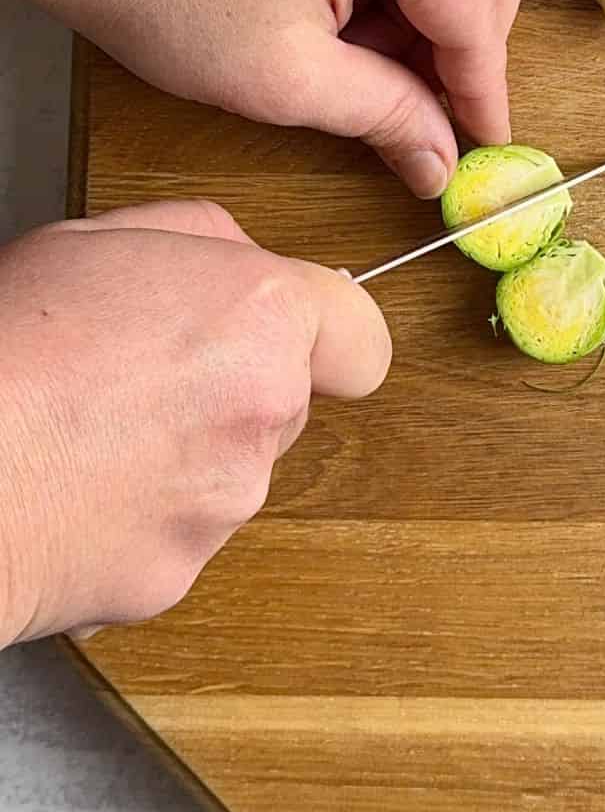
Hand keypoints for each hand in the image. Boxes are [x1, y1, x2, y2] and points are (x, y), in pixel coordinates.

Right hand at [0, 201, 390, 645]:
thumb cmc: (7, 345)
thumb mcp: (96, 237)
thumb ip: (200, 238)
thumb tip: (239, 259)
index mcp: (261, 317)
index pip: (361, 337)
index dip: (329, 337)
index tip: (297, 340)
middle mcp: (264, 411)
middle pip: (286, 402)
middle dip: (232, 388)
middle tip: (137, 373)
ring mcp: (225, 502)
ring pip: (232, 471)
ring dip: (183, 453)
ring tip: (88, 431)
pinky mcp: (177, 575)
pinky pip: (178, 536)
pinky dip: (139, 519)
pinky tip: (75, 490)